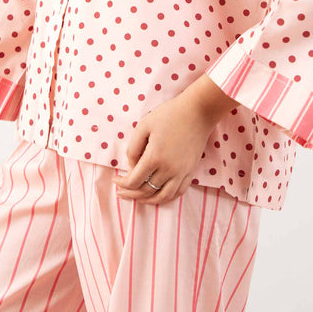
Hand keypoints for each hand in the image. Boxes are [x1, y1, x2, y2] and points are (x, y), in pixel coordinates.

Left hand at [111, 83, 233, 204]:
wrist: (197, 112)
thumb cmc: (168, 115)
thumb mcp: (143, 126)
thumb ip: (133, 148)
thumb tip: (131, 166)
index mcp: (154, 158)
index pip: (134, 181)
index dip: (122, 184)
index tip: (115, 179)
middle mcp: (168, 170)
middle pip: (146, 191)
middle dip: (131, 193)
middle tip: (121, 192)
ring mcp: (181, 173)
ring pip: (162, 196)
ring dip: (148, 200)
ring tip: (137, 197)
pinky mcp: (190, 171)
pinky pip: (178, 192)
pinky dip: (166, 198)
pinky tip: (158, 195)